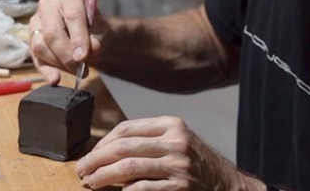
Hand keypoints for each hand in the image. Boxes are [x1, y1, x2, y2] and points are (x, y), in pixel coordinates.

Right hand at [29, 0, 109, 84]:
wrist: (89, 32)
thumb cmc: (95, 27)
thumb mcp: (103, 29)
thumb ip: (98, 36)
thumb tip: (92, 47)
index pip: (72, 15)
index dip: (78, 37)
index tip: (83, 56)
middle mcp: (48, 5)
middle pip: (52, 32)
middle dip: (67, 55)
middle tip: (81, 69)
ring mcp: (36, 22)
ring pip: (40, 46)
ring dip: (59, 63)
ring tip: (77, 71)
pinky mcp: (32, 39)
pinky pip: (35, 57)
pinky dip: (46, 70)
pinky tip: (55, 79)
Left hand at [75, 116, 264, 190]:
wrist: (228, 185)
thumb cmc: (196, 164)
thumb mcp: (177, 141)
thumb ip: (149, 140)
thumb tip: (106, 150)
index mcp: (171, 125)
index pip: (126, 128)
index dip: (103, 143)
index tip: (89, 155)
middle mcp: (176, 141)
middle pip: (123, 147)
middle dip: (96, 159)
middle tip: (82, 170)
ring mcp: (179, 165)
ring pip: (128, 168)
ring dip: (103, 176)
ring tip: (92, 182)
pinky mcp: (180, 187)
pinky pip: (142, 189)